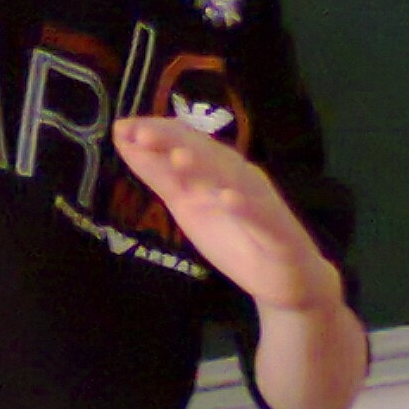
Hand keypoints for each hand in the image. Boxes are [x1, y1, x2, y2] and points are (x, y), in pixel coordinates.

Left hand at [112, 117, 341, 313]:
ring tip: (179, 157)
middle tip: (142, 133)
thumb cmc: (233, 236)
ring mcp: (260, 203)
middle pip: (207, 153)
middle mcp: (240, 178)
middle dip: (175, 141)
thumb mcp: (186, 203)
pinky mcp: (278, 233)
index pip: (187, 141)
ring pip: (234, 180)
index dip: (158, 133)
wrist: (285, 281)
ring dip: (208, 166)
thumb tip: (124, 137)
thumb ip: (158, 172)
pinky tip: (228, 198)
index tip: (123, 127)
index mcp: (217, 169)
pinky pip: (261, 217)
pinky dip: (246, 206)